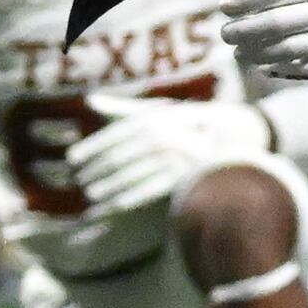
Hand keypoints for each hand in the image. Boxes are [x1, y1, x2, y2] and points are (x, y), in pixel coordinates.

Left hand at [62, 97, 269, 215]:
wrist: (235, 135)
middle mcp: (161, 136)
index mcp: (153, 118)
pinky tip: (114, 206)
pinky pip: (151, 190)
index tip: (72, 159)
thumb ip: (123, 109)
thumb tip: (90, 100)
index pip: (114, 135)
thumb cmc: (187, 122)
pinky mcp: (184, 175)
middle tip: (80, 181)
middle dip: (98, 170)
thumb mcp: (158, 110)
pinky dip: (130, 199)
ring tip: (92, 196)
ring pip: (133, 175)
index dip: (91, 148)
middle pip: (120, 157)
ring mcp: (173, 157)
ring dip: (109, 187)